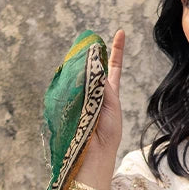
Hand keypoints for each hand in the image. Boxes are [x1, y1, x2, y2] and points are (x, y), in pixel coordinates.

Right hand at [81, 29, 124, 179]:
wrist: (93, 157)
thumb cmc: (106, 136)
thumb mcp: (111, 107)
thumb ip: (103, 86)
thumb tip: (94, 67)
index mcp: (109, 95)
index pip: (113, 68)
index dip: (116, 51)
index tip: (120, 32)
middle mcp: (95, 93)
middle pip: (93, 68)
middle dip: (92, 57)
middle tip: (88, 47)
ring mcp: (81, 97)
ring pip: (81, 76)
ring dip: (82, 72)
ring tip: (82, 72)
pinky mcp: (68, 103)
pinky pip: (70, 87)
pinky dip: (73, 83)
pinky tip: (72, 79)